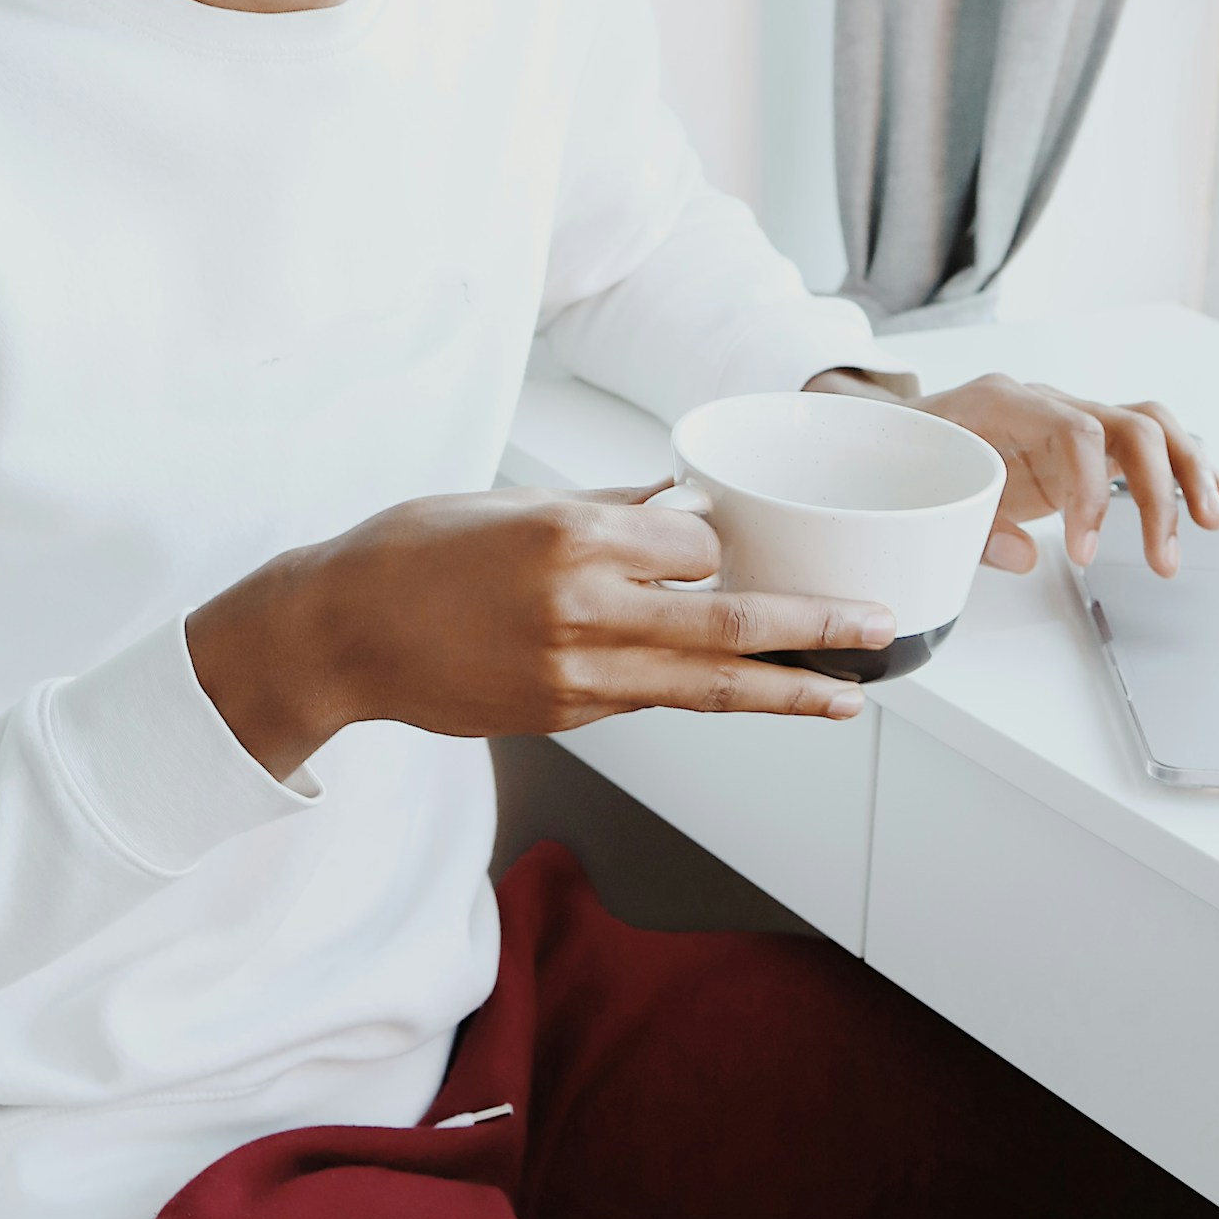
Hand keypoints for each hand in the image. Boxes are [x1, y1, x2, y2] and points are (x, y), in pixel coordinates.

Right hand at [186, 485, 893, 782]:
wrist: (339, 633)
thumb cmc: (414, 550)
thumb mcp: (508, 503)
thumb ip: (605, 513)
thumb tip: (683, 511)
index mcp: (569, 536)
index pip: (695, 545)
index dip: (723, 546)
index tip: (736, 541)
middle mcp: (581, 609)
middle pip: (728, 626)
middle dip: (815, 631)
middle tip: (879, 630)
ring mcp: (574, 675)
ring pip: (704, 687)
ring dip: (785, 692)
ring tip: (848, 696)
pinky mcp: (562, 715)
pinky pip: (650, 701)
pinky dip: (700, 695)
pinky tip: (742, 694)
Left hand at [915, 374, 1218, 576]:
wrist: (899, 430)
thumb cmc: (912, 454)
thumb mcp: (926, 490)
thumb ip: (971, 524)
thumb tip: (1023, 555)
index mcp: (1004, 402)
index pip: (1075, 430)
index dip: (1092, 493)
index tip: (1086, 554)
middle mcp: (1047, 403)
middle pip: (1130, 425)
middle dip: (1159, 492)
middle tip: (1163, 557)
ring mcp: (1070, 419)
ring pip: (1149, 427)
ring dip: (1187, 473)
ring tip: (1210, 522)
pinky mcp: (1085, 443)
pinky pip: (1145, 443)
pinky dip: (1184, 465)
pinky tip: (1215, 492)